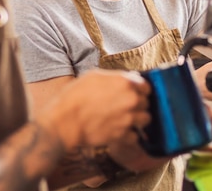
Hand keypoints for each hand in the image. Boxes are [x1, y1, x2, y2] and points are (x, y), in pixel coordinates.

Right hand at [36, 69, 151, 151]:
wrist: (65, 121)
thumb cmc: (74, 96)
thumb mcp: (93, 76)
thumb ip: (115, 77)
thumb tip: (126, 78)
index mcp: (125, 82)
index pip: (146, 86)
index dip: (140, 89)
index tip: (135, 93)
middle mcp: (131, 100)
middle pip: (146, 102)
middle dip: (138, 104)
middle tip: (125, 106)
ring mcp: (128, 119)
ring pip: (145, 119)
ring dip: (138, 119)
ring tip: (125, 119)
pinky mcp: (123, 135)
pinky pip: (136, 136)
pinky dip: (129, 135)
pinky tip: (119, 130)